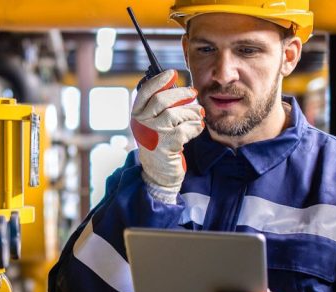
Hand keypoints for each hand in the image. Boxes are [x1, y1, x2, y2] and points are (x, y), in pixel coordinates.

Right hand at [130, 70, 204, 203]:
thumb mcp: (154, 123)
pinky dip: (195, 127)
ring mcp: (154, 135)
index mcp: (137, 115)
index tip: (172, 74)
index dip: (159, 81)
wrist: (159, 173)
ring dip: (191, 112)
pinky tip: (196, 129)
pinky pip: (186, 129)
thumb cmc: (160, 142)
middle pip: (162, 100)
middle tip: (193, 93)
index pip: (144, 92)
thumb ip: (161, 106)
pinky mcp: (167, 145)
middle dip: (181, 94)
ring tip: (198, 114)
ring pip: (176, 114)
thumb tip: (177, 85)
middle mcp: (142, 124)